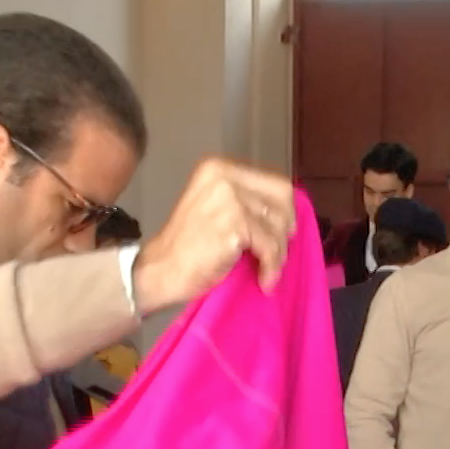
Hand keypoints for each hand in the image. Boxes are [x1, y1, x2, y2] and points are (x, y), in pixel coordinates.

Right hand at [132, 158, 296, 311]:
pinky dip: (272, 268)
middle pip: (283, 200)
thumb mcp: (215, 208)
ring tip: (267, 271)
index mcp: (219, 167)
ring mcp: (230, 198)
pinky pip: (271, 247)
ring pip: (279, 226)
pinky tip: (265, 281)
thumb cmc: (188, 247)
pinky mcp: (235, 223)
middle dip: (284, 231)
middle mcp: (224, 175)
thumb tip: (287, 213)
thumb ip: (245, 201)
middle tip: (277, 253)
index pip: (276, 183)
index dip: (286, 211)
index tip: (282, 233)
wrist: (162, 269)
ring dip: (278, 254)